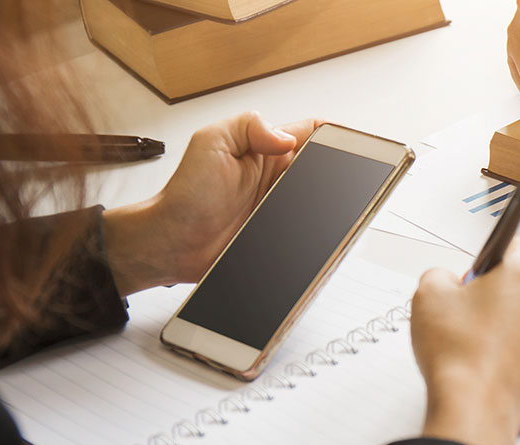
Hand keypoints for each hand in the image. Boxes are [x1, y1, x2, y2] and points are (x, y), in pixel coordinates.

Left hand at [103, 112, 321, 295]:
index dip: (331, 134)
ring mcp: (277, 207)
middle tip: (340, 181)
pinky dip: (315, 231)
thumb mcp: (211, 142)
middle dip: (336, 172)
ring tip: (332, 207)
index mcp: (263, 149)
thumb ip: (250, 127)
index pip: (309, 134)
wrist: (172, 243)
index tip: (347, 142)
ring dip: (326, 204)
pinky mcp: (275, 233)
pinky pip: (304, 231)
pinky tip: (317, 231)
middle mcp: (274, 178)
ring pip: (317, 202)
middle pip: (320, 169)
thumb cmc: (185, 194)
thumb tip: (286, 138)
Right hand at [410, 239, 519, 444]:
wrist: (473, 407)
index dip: (491, 258)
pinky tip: (486, 367)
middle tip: (466, 314)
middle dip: (497, 296)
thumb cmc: (456, 352)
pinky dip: (513, 357)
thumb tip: (446, 281)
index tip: (476, 274)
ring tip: (473, 345)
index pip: (518, 244)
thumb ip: (439, 275)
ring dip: (507, 327)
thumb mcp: (428, 295)